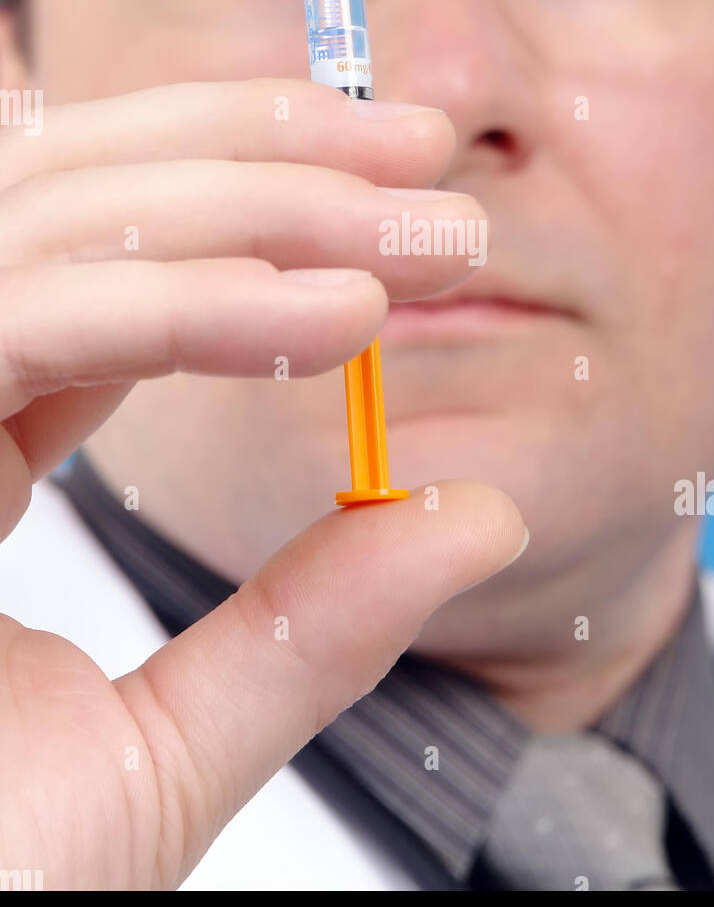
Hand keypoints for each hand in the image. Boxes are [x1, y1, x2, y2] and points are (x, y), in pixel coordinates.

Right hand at [0, 78, 527, 885]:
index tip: (405, 199)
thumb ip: (308, 626)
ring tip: (422, 230)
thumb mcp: (165, 749)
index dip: (256, 209)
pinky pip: (17, 320)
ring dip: (252, 201)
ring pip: (50, 223)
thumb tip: (473, 514)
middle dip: (264, 157)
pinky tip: (331, 319)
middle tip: (428, 158)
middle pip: (74, 200)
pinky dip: (179, 304)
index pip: (107, 269)